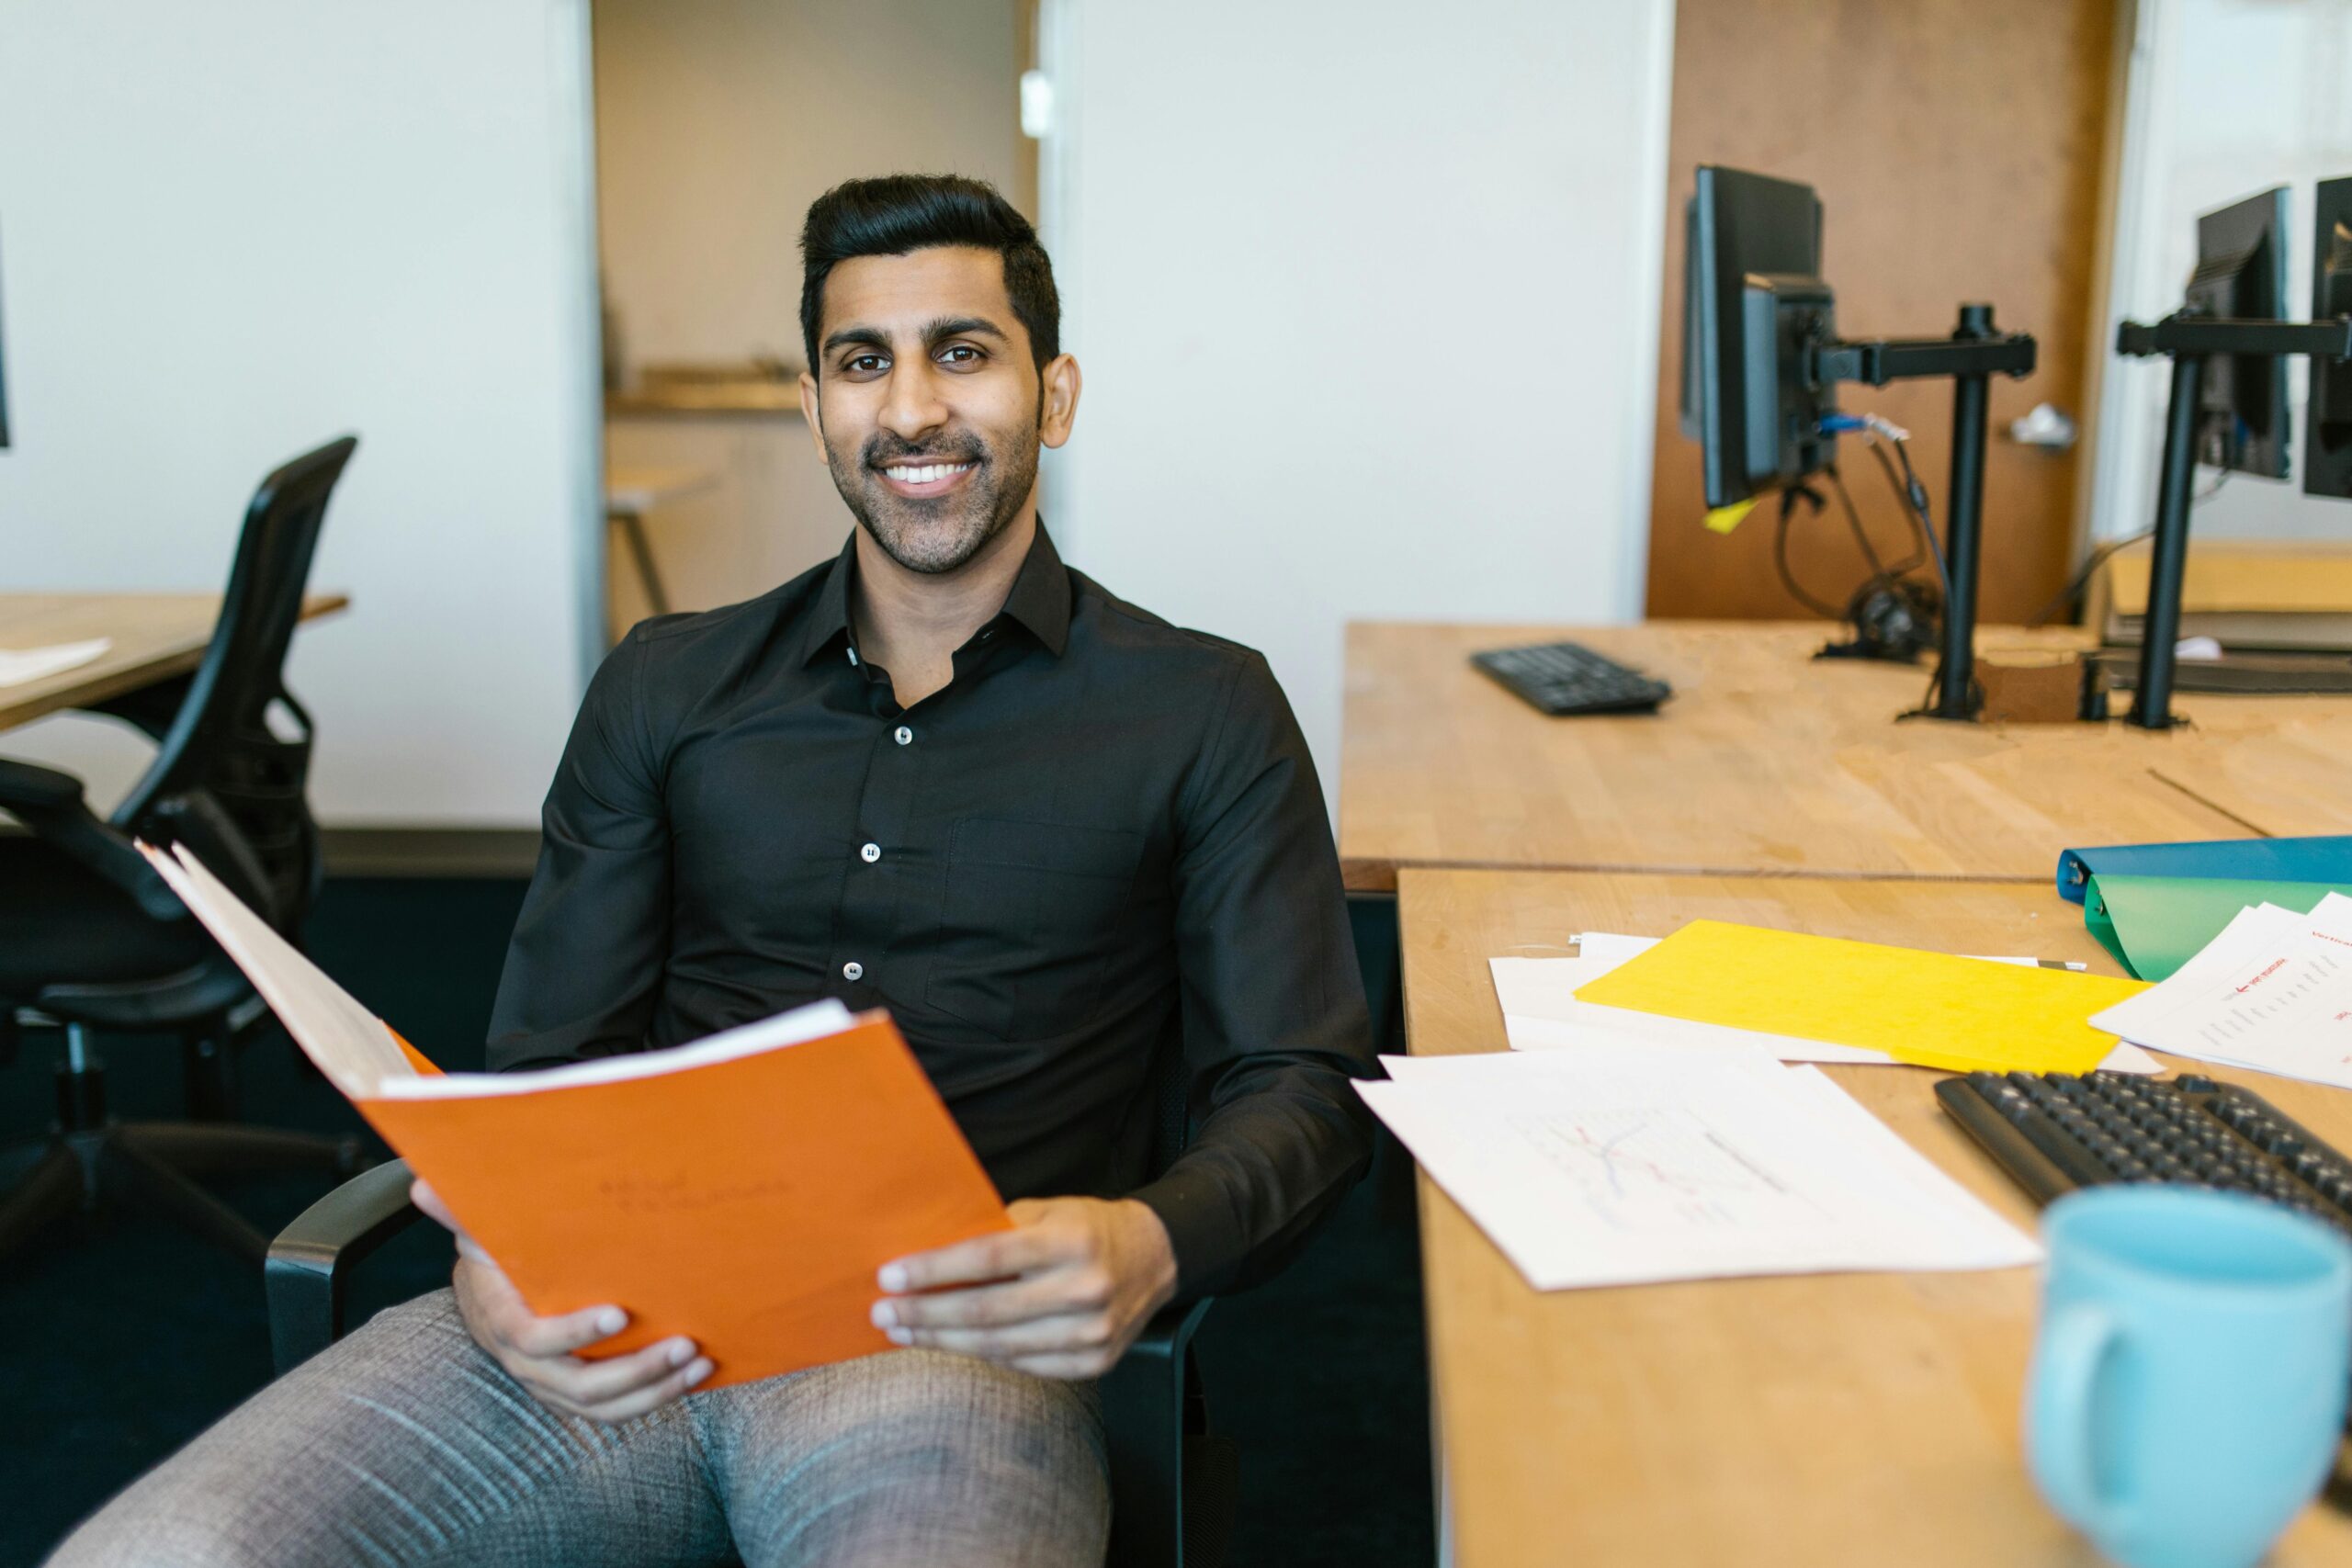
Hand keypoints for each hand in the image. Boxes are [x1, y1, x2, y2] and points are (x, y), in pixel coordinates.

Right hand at [413, 1178, 712, 1421]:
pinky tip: (697, 1375)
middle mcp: (526, 1364)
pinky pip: (615, 1408)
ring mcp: (552, 1384)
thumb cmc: (494, 1253)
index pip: (533, 1339)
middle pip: (578, 1384)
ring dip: (655, 1389)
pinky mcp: (577, 1392)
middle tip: (684, 1345)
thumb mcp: (478, 1228)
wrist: (493, 1292)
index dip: (574, 1334)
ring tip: (698, 1363)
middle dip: (635, 1370)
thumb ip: (460, 1209)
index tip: (620, 1316)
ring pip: (603, 1406)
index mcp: (502, 1321)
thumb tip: (422, 1184)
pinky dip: (657, 1396)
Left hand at [870, 1196, 1177, 1377]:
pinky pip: (1022, 1365)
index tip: (890, 1276)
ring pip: (998, 1345)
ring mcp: (1091, 1333)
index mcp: (1070, 1241)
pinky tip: (947, 1345)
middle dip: (925, 1313)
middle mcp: (1083, 1289)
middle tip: (883, 1312)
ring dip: (941, 1340)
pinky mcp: (1092, 1363)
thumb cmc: (1088, 1228)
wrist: (1156, 1257)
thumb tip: (929, 1250)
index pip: (988, 1259)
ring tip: (903, 1332)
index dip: (935, 1270)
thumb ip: (997, 1230)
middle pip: (986, 1310)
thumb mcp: (1049, 1210)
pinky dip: (979, 1355)